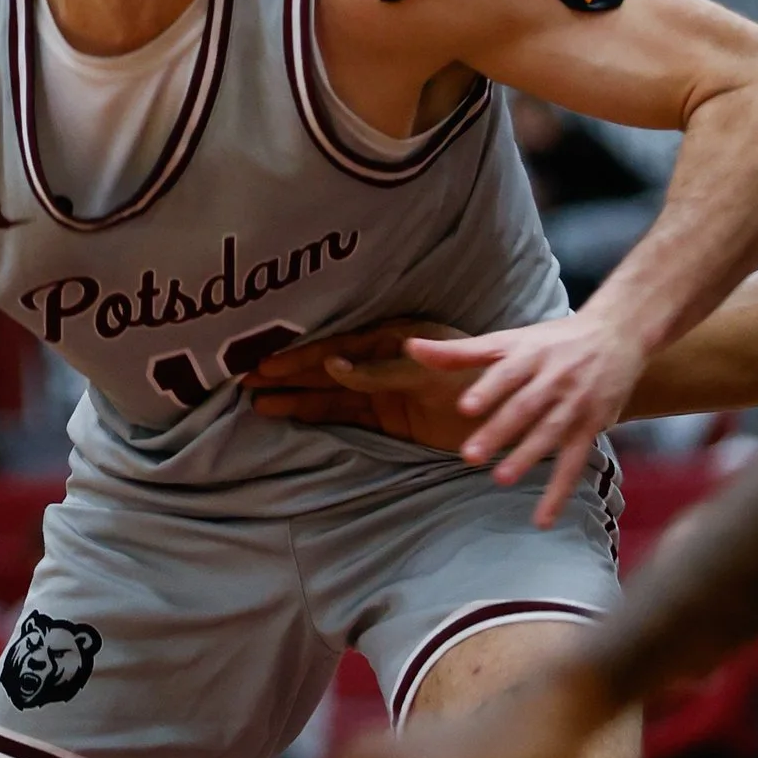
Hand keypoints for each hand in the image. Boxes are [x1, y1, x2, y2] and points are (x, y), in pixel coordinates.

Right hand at [247, 317, 471, 448]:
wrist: (513, 411)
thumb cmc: (476, 380)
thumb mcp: (427, 372)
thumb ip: (380, 372)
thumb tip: (332, 367)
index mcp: (392, 339)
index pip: (336, 348)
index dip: (301, 358)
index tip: (266, 365)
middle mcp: (382, 361)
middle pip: (325, 369)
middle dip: (286, 375)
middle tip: (244, 382)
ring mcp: (385, 391)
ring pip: (329, 394)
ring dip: (295, 398)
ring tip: (256, 403)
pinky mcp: (391, 418)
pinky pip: (346, 415)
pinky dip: (318, 415)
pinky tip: (290, 415)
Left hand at [401, 311, 645, 524]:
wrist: (618, 333)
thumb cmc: (552, 340)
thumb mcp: (508, 340)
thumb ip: (458, 352)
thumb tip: (410, 348)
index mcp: (529, 355)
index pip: (507, 373)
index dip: (488, 389)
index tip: (466, 406)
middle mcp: (553, 379)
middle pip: (525, 406)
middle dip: (500, 431)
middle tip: (471, 455)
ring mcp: (575, 404)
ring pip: (549, 433)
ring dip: (527, 457)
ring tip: (501, 479)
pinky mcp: (591, 427)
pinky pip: (574, 463)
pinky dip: (559, 492)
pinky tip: (542, 519)